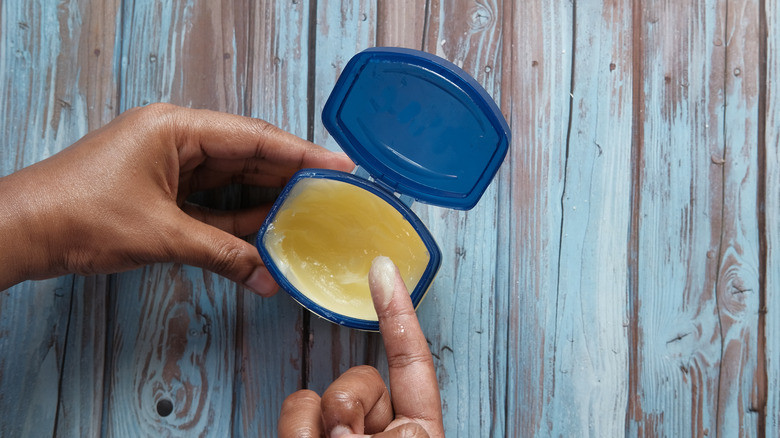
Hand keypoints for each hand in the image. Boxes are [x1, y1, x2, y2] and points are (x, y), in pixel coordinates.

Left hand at [0, 103, 353, 292]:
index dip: (301, 154)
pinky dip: (236, 217)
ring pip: (231, 179)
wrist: (24, 232)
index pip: (254, 138)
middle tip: (331, 195)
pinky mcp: (161, 189)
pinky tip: (265, 231)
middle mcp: (177, 139)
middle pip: (247, 155)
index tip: (338, 166)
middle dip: (288, 177)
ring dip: (264, 200)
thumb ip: (224, 254)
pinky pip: (211, 200)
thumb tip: (268, 279)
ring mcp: (168, 164)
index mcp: (177, 128)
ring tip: (307, 216)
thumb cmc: (80, 214)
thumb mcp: (164, 235)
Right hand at [278, 256, 444, 436]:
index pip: (411, 359)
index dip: (400, 313)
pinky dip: (296, 433)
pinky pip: (292, 412)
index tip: (383, 268)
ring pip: (318, 395)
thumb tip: (347, 422)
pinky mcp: (300, 433)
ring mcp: (336, 431)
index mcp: (417, 427)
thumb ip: (399, 432)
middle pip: (360, 376)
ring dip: (319, 425)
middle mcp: (377, 427)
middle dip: (351, 403)